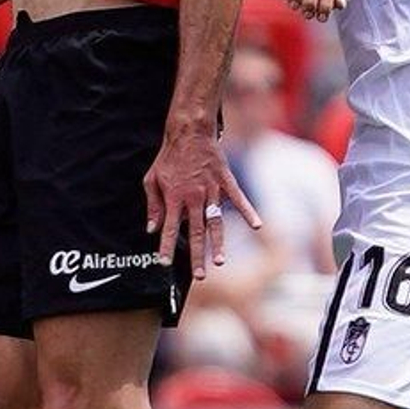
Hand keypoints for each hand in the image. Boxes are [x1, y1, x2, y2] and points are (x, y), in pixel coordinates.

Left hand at [144, 126, 260, 275]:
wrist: (189, 132)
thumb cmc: (169, 157)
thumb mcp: (152, 180)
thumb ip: (153, 205)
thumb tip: (152, 228)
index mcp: (174, 198)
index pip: (169, 228)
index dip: (166, 247)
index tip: (163, 263)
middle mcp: (193, 197)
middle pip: (196, 232)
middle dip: (197, 256)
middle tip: (200, 276)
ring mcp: (211, 190)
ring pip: (215, 222)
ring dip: (218, 243)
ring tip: (220, 261)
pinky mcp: (225, 182)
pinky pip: (239, 199)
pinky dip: (248, 212)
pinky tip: (257, 226)